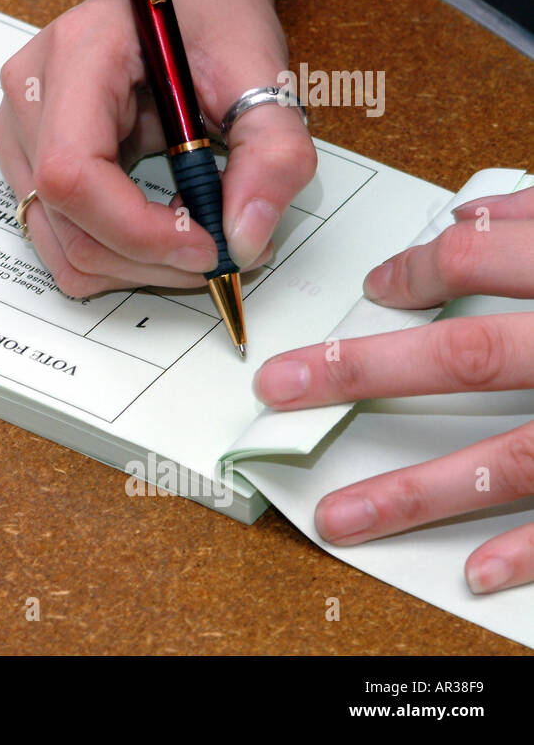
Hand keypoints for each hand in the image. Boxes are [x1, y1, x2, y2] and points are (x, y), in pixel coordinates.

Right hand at [0, 0, 315, 296]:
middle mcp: (28, 96)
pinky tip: (161, 226)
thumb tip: (247, 239)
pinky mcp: (26, 157)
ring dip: (132, 265)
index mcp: (74, 57)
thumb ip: (272, 151)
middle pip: (63, 219)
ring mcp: (18, 130)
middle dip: (148, 258)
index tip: (210, 246)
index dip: (137, 229)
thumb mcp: (262, 68)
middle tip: (224, 250)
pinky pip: (59, 235)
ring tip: (196, 237)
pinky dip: (115, 252)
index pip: (72, 171)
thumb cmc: (213, 10)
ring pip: (57, 243)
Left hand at [253, 187, 533, 593]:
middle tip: (277, 387)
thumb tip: (467, 215)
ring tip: (335, 517)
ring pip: (507, 460)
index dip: (414, 269)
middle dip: (361, 372)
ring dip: (413, 492)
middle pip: (464, 358)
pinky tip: (472, 570)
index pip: (476, 260)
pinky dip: (526, 549)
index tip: (374, 285)